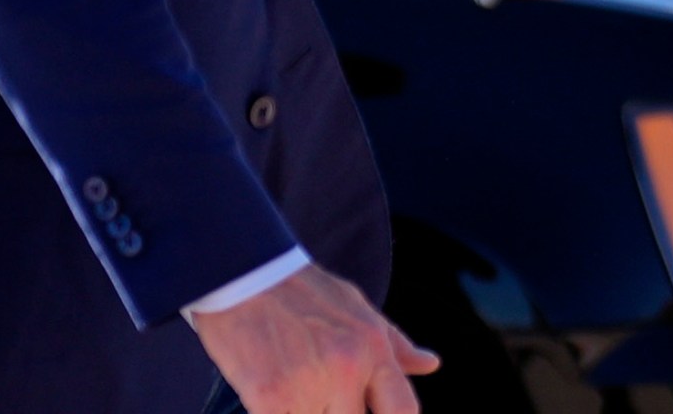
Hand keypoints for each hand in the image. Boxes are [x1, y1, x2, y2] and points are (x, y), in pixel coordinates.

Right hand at [190, 263, 438, 413]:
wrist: (241, 273)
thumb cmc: (300, 291)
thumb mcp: (356, 307)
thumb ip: (394, 344)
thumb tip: (431, 364)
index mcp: (374, 347)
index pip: (403, 412)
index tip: (365, 413)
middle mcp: (349, 367)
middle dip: (335, 413)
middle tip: (318, 394)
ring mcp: (311, 385)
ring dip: (304, 412)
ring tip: (293, 386)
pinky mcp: (271, 398)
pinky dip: (275, 413)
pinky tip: (268, 398)